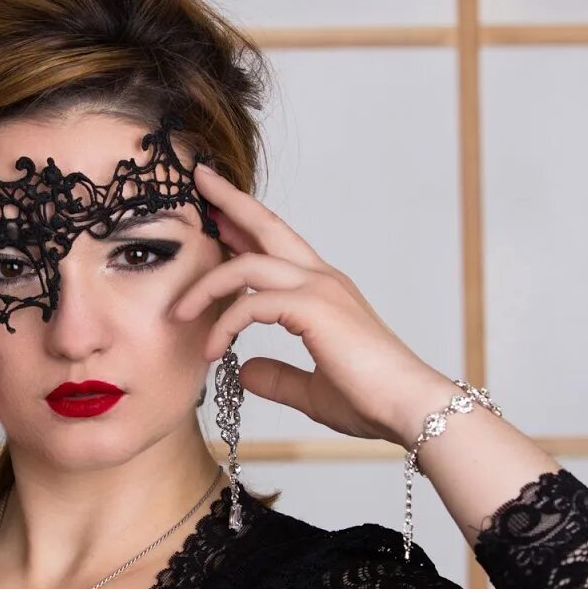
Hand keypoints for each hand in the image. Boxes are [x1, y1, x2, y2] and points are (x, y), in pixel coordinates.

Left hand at [169, 164, 456, 447]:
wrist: (408, 409)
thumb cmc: (372, 400)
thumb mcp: (312, 390)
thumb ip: (279, 377)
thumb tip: (246, 371)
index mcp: (324, 291)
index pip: (278, 245)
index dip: (245, 224)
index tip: (217, 212)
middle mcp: (322, 279)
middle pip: (267, 224)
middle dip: (230, 201)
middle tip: (198, 179)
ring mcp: (320, 289)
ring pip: (249, 263)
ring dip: (206, 285)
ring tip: (178, 312)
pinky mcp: (315, 308)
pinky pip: (252, 303)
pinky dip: (225, 324)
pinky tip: (212, 350)